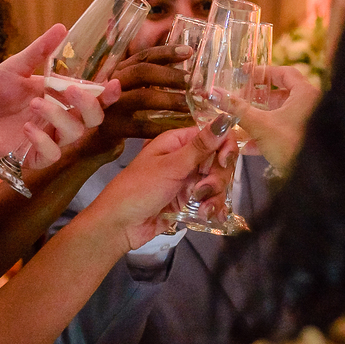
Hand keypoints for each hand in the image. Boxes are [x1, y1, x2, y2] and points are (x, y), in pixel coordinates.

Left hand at [0, 23, 122, 178]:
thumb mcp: (14, 68)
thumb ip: (38, 52)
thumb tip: (61, 27)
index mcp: (60, 97)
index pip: (94, 98)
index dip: (107, 94)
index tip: (111, 83)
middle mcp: (60, 119)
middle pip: (92, 119)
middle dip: (88, 105)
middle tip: (70, 91)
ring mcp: (49, 138)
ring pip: (73, 134)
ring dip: (58, 116)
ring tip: (35, 103)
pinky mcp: (34, 156)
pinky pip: (51, 153)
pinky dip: (42, 140)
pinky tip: (26, 128)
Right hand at [82, 44, 196, 148]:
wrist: (90, 139)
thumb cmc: (119, 111)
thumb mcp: (131, 90)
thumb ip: (152, 79)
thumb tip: (188, 73)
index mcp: (121, 71)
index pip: (144, 56)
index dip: (167, 52)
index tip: (190, 52)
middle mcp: (113, 83)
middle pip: (142, 72)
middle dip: (170, 75)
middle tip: (193, 82)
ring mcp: (110, 105)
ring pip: (143, 97)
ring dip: (170, 100)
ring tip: (191, 105)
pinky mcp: (111, 127)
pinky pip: (141, 126)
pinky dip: (163, 127)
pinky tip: (180, 128)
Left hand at [87, 114, 231, 250]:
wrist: (119, 225)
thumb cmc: (139, 189)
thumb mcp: (171, 166)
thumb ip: (200, 146)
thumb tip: (225, 119)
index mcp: (178, 142)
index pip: (214, 136)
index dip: (224, 147)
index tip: (224, 162)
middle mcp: (185, 158)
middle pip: (219, 161)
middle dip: (217, 178)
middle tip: (202, 191)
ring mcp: (187, 180)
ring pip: (216, 183)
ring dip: (215, 196)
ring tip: (203, 209)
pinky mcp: (188, 201)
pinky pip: (210, 200)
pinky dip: (212, 208)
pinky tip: (210, 216)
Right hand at [231, 64, 320, 172]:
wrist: (312, 178)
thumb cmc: (292, 145)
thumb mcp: (260, 125)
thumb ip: (237, 109)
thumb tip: (214, 94)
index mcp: (305, 94)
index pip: (283, 73)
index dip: (263, 72)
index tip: (244, 73)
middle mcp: (309, 106)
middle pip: (280, 94)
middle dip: (257, 98)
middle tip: (238, 98)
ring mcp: (307, 124)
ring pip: (279, 115)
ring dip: (258, 118)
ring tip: (237, 120)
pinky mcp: (302, 141)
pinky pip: (282, 132)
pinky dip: (265, 135)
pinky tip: (247, 146)